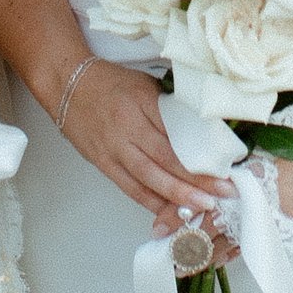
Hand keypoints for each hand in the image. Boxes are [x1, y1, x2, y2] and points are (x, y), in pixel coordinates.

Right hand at [49, 56, 232, 240]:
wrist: (68, 84)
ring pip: (147, 178)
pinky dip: (150, 201)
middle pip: (165, 160)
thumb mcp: (146, 86)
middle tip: (220, 195)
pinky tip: (168, 211)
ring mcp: (113, 149)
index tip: (225, 169)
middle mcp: (127, 128)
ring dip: (175, 196)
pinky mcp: (102, 163)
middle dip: (195, 181)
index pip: (177, 135)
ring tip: (200, 208)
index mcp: (142, 104)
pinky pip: (129, 187)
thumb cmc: (111, 82)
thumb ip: (169, 109)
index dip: (201, 155)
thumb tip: (201, 134)